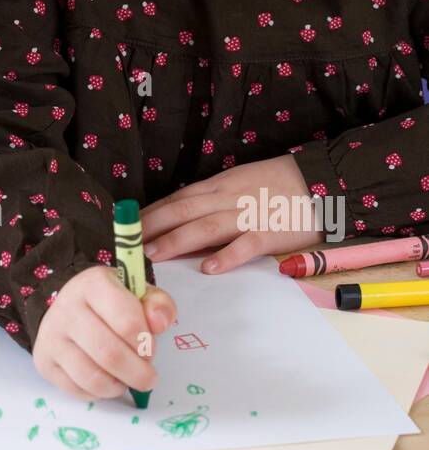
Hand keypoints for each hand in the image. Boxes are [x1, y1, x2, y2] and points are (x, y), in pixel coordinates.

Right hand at [33, 265, 177, 399]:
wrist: (69, 305)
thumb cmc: (110, 302)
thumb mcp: (138, 294)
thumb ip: (157, 305)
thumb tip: (160, 324)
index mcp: (93, 284)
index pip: (126, 321)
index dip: (146, 342)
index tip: (151, 349)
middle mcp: (67, 308)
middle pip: (109, 354)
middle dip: (137, 373)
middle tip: (148, 377)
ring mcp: (52, 336)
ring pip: (92, 377)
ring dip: (118, 386)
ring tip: (126, 380)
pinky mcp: (44, 360)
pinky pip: (76, 390)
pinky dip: (98, 393)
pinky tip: (106, 380)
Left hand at [142, 155, 320, 272]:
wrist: (323, 181)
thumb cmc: (278, 184)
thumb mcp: (239, 183)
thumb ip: (212, 201)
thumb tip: (181, 220)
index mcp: (219, 185)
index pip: (177, 199)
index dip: (151, 213)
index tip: (127, 227)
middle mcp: (228, 197)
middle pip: (183, 211)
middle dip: (153, 227)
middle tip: (129, 245)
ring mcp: (249, 214)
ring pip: (206, 226)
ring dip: (177, 240)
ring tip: (154, 256)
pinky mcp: (271, 232)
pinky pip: (246, 244)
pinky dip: (227, 256)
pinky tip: (209, 268)